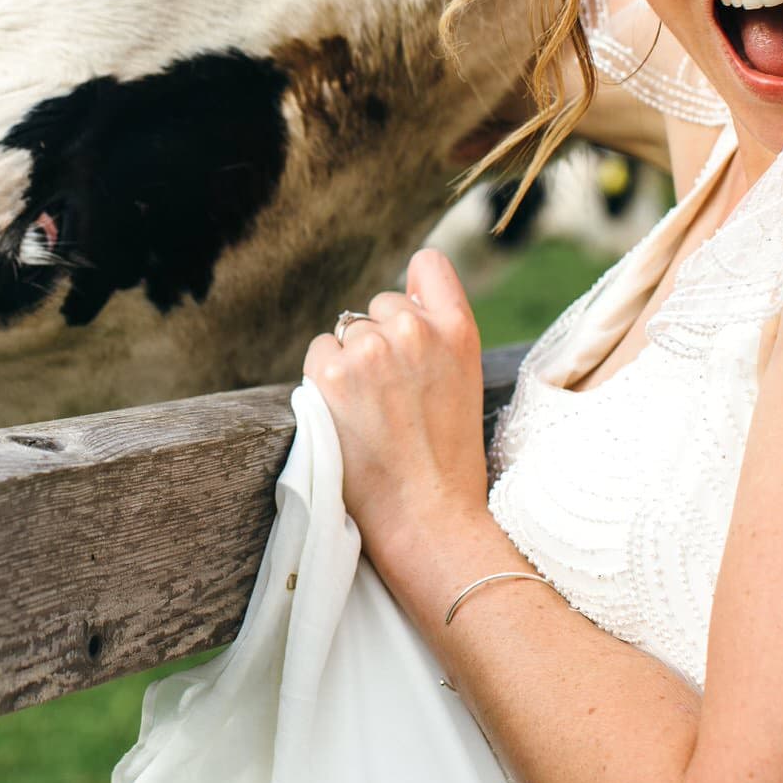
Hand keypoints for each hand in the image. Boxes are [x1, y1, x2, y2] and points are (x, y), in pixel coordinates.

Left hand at [302, 249, 489, 560]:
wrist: (427, 517)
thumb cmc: (446, 460)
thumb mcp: (463, 382)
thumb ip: (438, 334)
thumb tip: (398, 302)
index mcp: (458, 330)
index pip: (429, 265)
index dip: (414, 293)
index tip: (411, 320)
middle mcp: (414, 330)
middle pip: (378, 306)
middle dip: (379, 341)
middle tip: (394, 398)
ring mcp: (371, 350)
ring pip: (346, 332)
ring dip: (350, 363)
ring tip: (373, 414)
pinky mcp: (331, 374)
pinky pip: (319, 353)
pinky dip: (324, 381)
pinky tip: (348, 417)